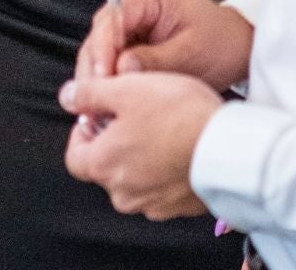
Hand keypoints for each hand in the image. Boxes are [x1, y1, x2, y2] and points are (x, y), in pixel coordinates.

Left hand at [61, 71, 221, 220]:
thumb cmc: (178, 116)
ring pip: (134, 177)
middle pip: (105, 167)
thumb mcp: (127, 88)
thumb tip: (68, 97)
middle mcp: (123, 193)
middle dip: (114, 140)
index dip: (82, 131)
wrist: (228, 148)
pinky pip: (162, 187)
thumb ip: (90, 93)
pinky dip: (165, 168)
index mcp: (103, 166)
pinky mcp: (180, 206)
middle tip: (134, 112)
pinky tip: (181, 145)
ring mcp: (153, 204)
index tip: (98, 113)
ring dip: (141, 154)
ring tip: (162, 125)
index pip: (74, 156)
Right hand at [73, 0, 252, 90]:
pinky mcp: (131, 41)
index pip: (111, 19)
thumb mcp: (190, 54)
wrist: (237, 47)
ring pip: (100, 50)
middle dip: (96, 69)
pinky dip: (110, 81)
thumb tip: (121, 69)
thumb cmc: (221, 42)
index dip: (102, 51)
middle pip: (99, 35)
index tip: (102, 79)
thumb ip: (154, 61)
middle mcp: (132, 3)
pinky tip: (111, 101)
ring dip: (100, 78)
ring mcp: (130, 22)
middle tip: (97, 100)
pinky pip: (111, 60)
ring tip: (101, 107)